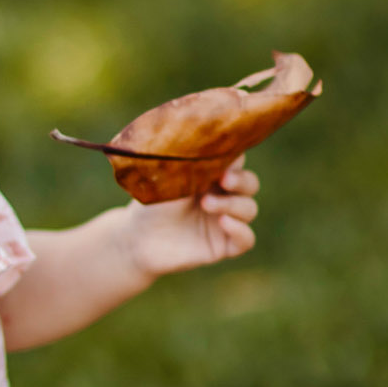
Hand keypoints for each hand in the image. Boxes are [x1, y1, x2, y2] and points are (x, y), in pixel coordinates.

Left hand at [126, 155, 259, 278]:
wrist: (137, 239)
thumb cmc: (152, 204)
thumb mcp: (171, 179)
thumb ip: (194, 164)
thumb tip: (212, 141)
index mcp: (213, 176)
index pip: (237, 162)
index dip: (235, 159)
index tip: (221, 158)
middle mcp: (223, 196)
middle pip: (250, 184)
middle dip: (241, 180)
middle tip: (223, 179)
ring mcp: (225, 221)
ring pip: (249, 209)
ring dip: (233, 204)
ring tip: (206, 204)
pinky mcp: (223, 245)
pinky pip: (246, 239)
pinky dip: (241, 230)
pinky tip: (224, 222)